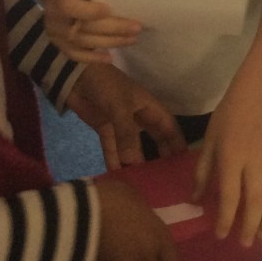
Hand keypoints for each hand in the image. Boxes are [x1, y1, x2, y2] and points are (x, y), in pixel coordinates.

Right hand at [40, 0, 140, 61]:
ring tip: (132, 39)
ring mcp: (55, 32)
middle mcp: (54, 17)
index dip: (89, 11)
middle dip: (113, 29)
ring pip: (83, 42)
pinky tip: (110, 58)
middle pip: (84, 27)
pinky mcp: (58, 42)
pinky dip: (92, 58)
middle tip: (137, 27)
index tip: (108, 9)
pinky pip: (75, 54)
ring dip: (110, 42)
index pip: (71, 7)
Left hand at [66, 62, 185, 168]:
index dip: (177, 142)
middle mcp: (139, 117)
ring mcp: (121, 125)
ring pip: (133, 147)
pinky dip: (114, 161)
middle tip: (167, 176)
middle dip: (161, 155)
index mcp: (149, 107)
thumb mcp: (120, 107)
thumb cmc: (107, 86)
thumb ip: (126, 135)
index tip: (185, 161)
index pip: (169, 127)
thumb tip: (133, 163)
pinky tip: (118, 177)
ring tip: (143, 183)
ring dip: (136, 162)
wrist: (76, 77)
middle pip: (154, 139)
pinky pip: (112, 148)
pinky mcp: (105, 130)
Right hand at [92, 177, 177, 260]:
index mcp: (157, 238)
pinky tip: (94, 251)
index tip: (156, 251)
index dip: (163, 258)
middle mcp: (143, 258)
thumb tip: (138, 218)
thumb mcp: (133, 197)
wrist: (77, 217)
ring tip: (110, 252)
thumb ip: (142, 215)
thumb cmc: (111, 199)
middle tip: (133, 257)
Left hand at [192, 92, 261, 245]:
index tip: (220, 235)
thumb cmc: (227, 118)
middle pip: (255, 201)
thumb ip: (203, 172)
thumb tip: (195, 200)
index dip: (226, 218)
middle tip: (244, 244)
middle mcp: (254, 164)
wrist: (256, 97)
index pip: (231, 195)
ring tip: (261, 235)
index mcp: (232, 159)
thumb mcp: (208, 143)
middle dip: (249, 225)